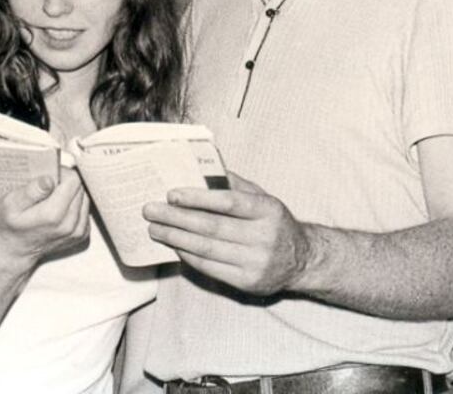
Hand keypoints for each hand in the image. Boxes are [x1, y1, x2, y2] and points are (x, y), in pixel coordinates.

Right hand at [0, 169, 89, 269]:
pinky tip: (59, 209)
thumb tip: (49, 180)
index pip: (73, 180)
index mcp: (54, 215)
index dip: (62, 172)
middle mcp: (69, 225)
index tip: (49, 175)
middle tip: (48, 187)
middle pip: (80, 188)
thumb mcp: (9, 204)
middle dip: (66, 183)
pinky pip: (85, 210)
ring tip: (53, 198)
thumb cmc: (9, 226)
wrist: (13, 251)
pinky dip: (75, 206)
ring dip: (72, 194)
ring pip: (85, 198)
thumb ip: (31, 191)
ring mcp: (77, 232)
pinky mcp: (81, 234)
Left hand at [143, 173, 310, 295]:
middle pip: (212, 227)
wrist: (301, 260)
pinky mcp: (247, 283)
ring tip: (155, 229)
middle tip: (151, 211)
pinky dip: (188, 256)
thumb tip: (202, 169)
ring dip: (176, 238)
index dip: (198, 198)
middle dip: (176, 218)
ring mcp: (256, 262)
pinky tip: (174, 246)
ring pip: (207, 249)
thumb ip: (235, 184)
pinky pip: (210, 268)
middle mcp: (264, 237)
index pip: (228, 202)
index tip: (172, 194)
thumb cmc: (274, 222)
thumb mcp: (263, 197)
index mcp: (268, 209)